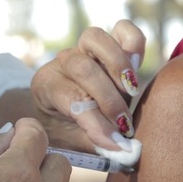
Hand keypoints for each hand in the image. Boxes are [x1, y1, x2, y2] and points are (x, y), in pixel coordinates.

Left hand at [31, 20, 145, 151]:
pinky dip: (133, 43)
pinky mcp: (106, 44)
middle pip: (83, 68)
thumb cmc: (64, 126)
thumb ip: (95, 143)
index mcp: (45, 86)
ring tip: (132, 92)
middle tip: (124, 125)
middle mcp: (61, 62)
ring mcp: (82, 48)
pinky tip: (137, 67)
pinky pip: (122, 30)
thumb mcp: (70, 140)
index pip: (71, 98)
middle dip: (109, 99)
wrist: (60, 108)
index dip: (96, 122)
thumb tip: (124, 150)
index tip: (114, 142)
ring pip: (95, 39)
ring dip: (118, 66)